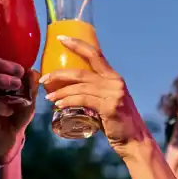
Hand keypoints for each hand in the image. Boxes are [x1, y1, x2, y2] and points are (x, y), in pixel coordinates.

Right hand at [0, 58, 37, 161]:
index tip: (21, 70)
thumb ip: (30, 86)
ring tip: (16, 85)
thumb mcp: (27, 100)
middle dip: (2, 69)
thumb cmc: (16, 117)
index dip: (5, 64)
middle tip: (18, 75)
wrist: (10, 140)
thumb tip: (32, 70)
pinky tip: (8, 110)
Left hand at [40, 36, 149, 156]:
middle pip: (82, 71)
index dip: (77, 44)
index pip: (95, 54)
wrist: (134, 140)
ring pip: (80, 87)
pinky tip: (58, 105)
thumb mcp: (107, 101)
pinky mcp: (110, 107)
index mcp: (114, 77)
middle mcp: (115, 82)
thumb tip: (72, 89)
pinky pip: (83, 100)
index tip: (60, 38)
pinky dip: (68, 101)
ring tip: (48, 97)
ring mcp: (113, 94)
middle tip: (44, 78)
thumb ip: (94, 92)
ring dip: (60, 92)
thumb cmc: (117, 122)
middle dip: (59, 74)